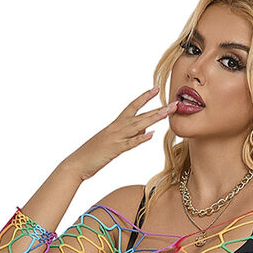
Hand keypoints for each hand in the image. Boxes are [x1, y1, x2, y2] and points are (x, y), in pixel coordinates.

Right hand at [62, 86, 176, 180]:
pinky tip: (151, 134)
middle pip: (140, 115)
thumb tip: (145, 130)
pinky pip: (129, 143)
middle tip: (174, 103)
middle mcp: (117, 128)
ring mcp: (116, 138)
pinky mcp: (114, 149)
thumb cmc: (95, 154)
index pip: (132, 106)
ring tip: (167, 112)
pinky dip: (140, 138)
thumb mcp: (114, 142)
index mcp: (116, 125)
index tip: (157, 89)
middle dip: (158, 109)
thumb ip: (130, 135)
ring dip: (153, 118)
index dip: (144, 97)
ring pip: (137, 125)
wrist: (78, 163)